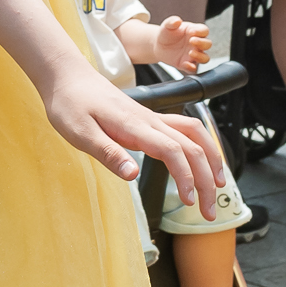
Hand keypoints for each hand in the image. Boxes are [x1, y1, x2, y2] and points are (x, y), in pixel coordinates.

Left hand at [43, 67, 224, 219]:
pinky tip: (202, 159)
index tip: (189, 201)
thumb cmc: (70, 103)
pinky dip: (202, 145)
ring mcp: (152, 117)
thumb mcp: (80, 133)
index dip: (187, 177)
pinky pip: (186, 129)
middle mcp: (149, 120)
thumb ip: (107, 153)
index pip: (173, 151)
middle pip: (192, 147)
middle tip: (208, 210)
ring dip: (212, 159)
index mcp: (134, 126)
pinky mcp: (149, 118)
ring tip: (218, 185)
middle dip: (207, 179)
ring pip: (195, 134)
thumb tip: (132, 175)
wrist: (67, 76)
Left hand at [154, 17, 210, 69]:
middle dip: (202, 43)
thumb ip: (172, 21)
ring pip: (205, 58)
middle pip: (207, 44)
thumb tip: (177, 20)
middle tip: (191, 41)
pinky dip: (191, 68)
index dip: (200, 31)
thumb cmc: (166, 33)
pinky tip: (185, 64)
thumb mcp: (167, 25)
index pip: (204, 30)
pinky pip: (193, 69)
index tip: (191, 32)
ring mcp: (193, 55)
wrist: (158, 45)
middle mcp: (196, 44)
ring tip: (190, 53)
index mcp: (194, 32)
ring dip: (200, 56)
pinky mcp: (186, 64)